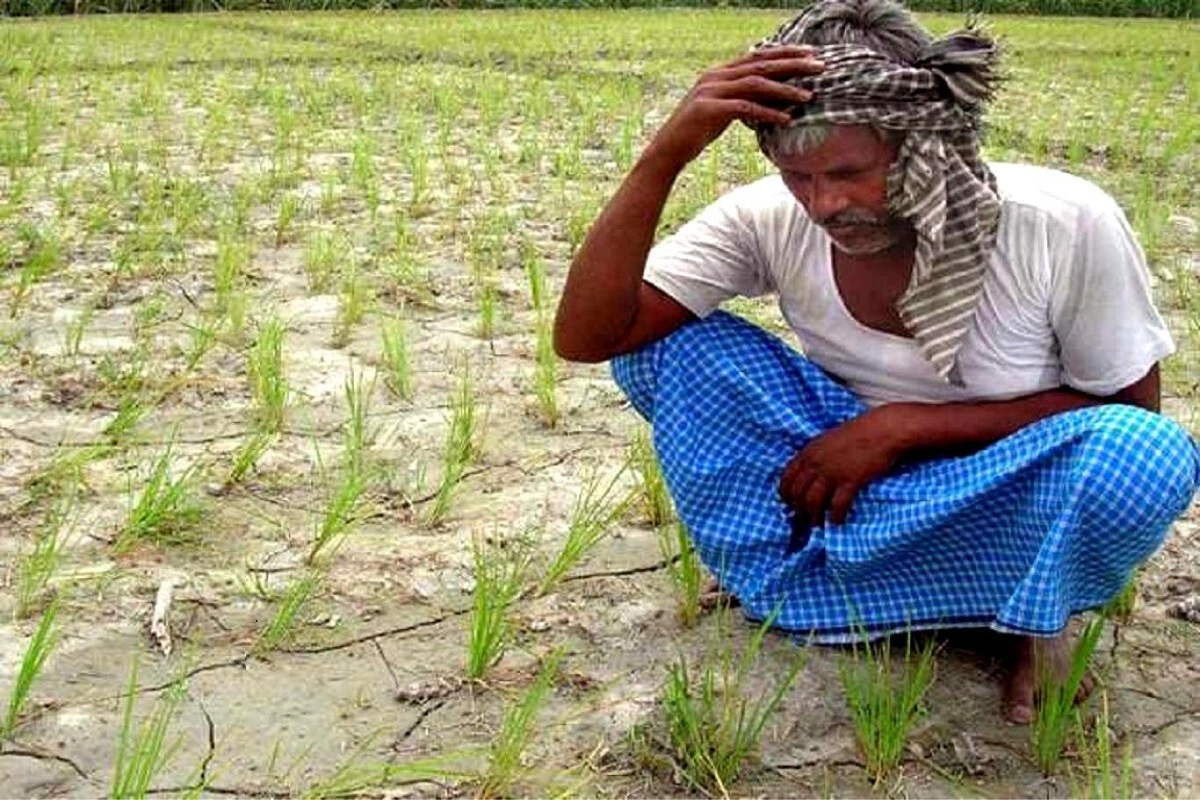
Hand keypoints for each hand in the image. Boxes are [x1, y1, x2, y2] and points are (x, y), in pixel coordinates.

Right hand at [646, 45, 823, 170]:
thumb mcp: (722, 112)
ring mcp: (711, 91)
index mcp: (719, 73)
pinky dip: (768, 113)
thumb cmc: (696, 133)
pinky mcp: (709, 110)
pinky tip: (786, 119)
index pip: (758, 57)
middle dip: (793, 64)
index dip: (785, 53)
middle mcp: (715, 76)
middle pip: (761, 65)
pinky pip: (745, 108)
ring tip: (808, 96)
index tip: (810, 53)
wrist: (667, 150)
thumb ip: (742, 100)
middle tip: (820, 66)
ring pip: (756, 84)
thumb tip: (770, 101)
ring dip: (785, 89)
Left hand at [779, 407, 908, 526]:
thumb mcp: (827, 440)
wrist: (882, 429)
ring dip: (814, 516)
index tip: (790, 504)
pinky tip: (838, 521)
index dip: (786, 495)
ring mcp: (832, 473)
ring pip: (813, 502)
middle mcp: (815, 463)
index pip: (786, 479)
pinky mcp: (850, 481)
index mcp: (808, 452)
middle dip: (799, 509)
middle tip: (804, 517)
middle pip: (797, 494)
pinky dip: (836, 517)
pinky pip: (837, 505)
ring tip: (818, 523)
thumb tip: (810, 473)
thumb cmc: (857, 433)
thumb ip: (815, 455)